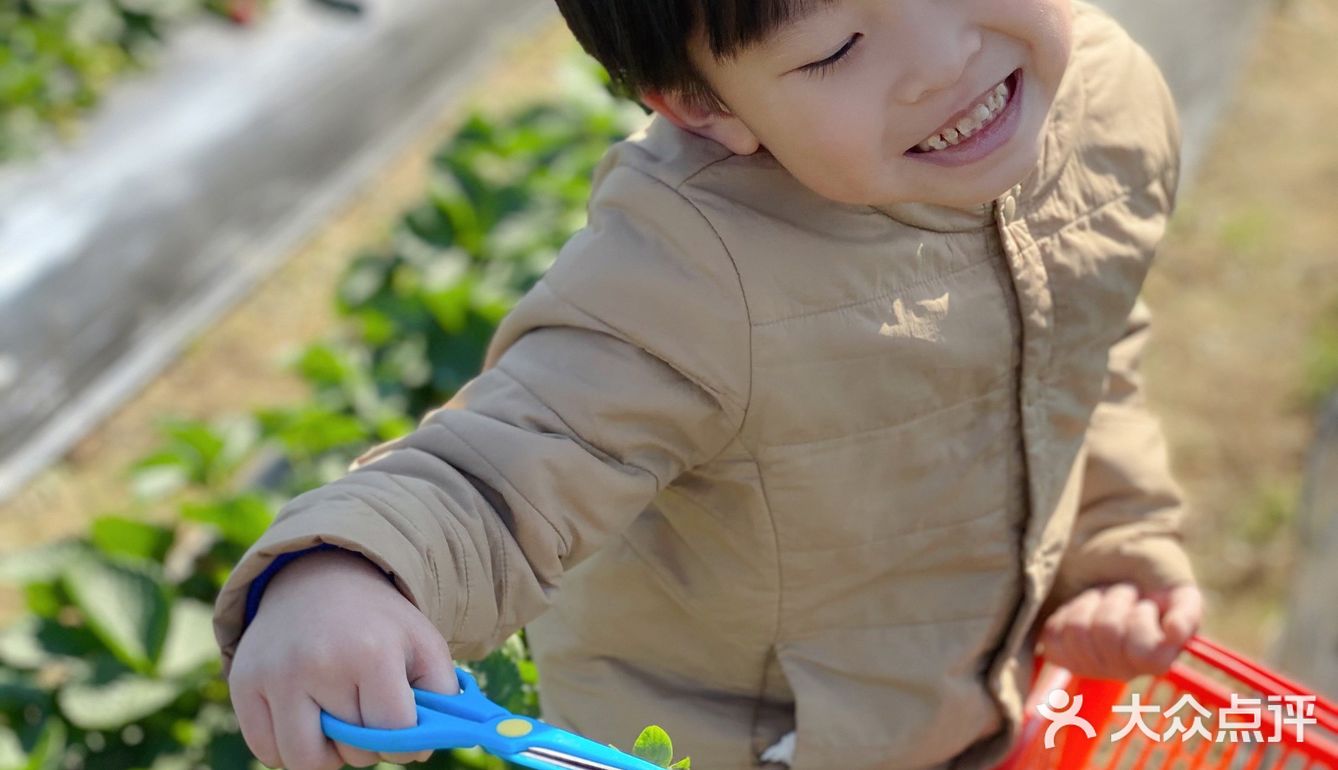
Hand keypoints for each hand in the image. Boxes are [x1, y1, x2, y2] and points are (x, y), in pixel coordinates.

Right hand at [228, 548, 459, 768]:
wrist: (319, 578)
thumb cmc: (379, 623)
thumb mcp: (424, 645)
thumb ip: (443, 697)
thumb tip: (425, 749)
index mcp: (371, 652)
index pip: (394, 735)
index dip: (406, 744)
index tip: (403, 730)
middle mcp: (317, 663)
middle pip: (351, 752)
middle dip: (367, 743)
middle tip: (368, 711)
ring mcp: (274, 674)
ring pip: (303, 761)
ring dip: (327, 754)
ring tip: (338, 721)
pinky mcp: (243, 682)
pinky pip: (267, 751)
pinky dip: (289, 747)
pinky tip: (306, 716)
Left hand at [1038, 581, 1201, 680]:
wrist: (1108, 554)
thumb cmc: (1148, 569)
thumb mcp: (1176, 584)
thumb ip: (1185, 610)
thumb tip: (1175, 632)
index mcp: (1161, 658)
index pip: (1145, 654)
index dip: (1141, 619)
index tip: (1147, 603)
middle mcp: (1127, 669)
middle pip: (1107, 635)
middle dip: (1114, 600)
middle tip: (1123, 594)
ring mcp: (1092, 664)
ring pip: (1078, 631)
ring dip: (1090, 601)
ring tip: (1102, 598)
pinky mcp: (1062, 653)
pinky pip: (1054, 636)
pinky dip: (1065, 612)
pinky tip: (1081, 607)